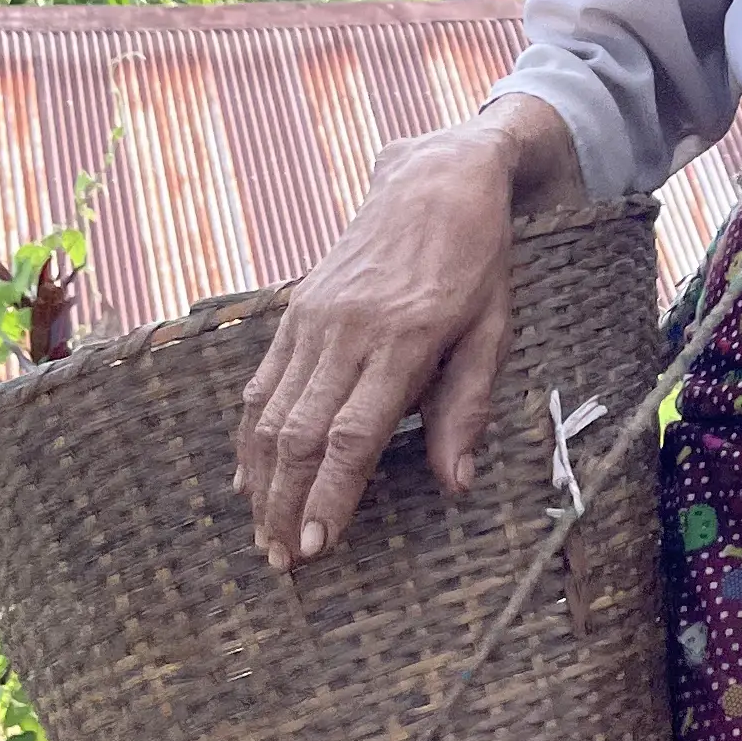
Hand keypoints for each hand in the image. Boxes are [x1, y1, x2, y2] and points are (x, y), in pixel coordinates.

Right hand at [235, 112, 548, 570]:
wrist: (435, 179)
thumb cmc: (477, 260)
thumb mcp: (494, 328)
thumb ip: (468, 405)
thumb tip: (456, 484)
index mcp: (405, 338)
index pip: (354, 434)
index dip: (329, 495)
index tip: (315, 546)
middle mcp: (349, 330)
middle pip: (302, 433)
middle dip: (284, 503)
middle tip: (280, 561)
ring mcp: (315, 318)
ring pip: (272, 412)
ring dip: (261, 480)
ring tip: (261, 535)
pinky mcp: (296, 310)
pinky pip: (262, 382)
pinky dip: (249, 434)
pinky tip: (247, 476)